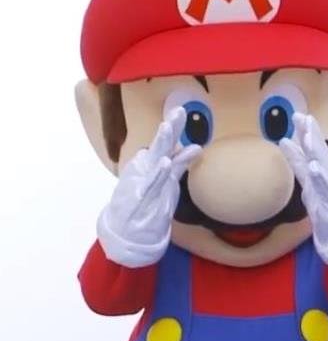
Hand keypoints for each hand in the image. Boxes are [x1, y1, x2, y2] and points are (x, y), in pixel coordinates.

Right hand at [97, 107, 200, 267]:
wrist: (125, 230)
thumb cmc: (146, 203)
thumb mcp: (166, 180)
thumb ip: (178, 164)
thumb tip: (189, 147)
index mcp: (153, 165)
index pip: (166, 143)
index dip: (173, 127)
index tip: (180, 110)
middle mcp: (147, 170)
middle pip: (160, 145)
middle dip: (168, 128)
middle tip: (177, 111)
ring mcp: (143, 182)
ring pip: (155, 159)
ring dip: (161, 143)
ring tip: (167, 127)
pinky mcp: (142, 197)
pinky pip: (152, 183)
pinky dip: (158, 172)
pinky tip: (165, 162)